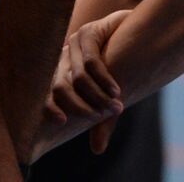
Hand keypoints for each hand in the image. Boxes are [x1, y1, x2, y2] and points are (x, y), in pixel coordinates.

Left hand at [45, 10, 129, 154]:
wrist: (137, 33)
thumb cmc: (120, 67)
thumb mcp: (107, 97)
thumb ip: (102, 120)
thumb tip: (97, 151)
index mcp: (62, 72)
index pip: (46, 92)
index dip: (49, 107)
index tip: (62, 122)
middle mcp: (64, 57)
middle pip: (59, 87)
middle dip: (80, 107)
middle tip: (99, 117)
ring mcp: (75, 43)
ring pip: (78, 78)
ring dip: (97, 97)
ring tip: (115, 106)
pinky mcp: (89, 32)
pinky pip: (93, 63)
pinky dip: (104, 81)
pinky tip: (116, 91)